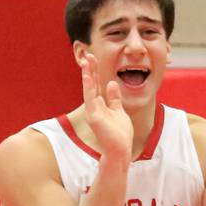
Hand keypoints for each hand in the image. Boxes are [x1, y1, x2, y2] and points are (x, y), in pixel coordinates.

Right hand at [81, 53, 132, 170]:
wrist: (120, 150)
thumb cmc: (120, 135)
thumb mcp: (119, 111)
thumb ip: (114, 98)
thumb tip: (111, 83)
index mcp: (101, 105)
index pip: (97, 85)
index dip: (96, 72)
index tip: (94, 58)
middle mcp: (95, 107)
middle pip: (92, 84)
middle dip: (90, 69)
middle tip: (88, 55)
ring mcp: (93, 111)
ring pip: (89, 89)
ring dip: (88, 74)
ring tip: (86, 61)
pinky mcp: (93, 116)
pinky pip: (90, 98)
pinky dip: (89, 86)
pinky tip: (88, 76)